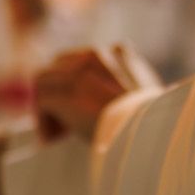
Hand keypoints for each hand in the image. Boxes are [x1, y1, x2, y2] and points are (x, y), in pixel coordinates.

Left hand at [33, 44, 156, 140]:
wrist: (151, 134)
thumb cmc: (154, 126)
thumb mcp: (150, 99)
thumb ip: (129, 89)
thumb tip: (121, 102)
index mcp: (119, 54)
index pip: (84, 58)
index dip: (76, 83)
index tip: (83, 109)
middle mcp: (97, 55)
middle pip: (59, 65)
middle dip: (58, 92)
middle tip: (66, 125)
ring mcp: (80, 70)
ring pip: (44, 81)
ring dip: (47, 107)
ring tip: (58, 134)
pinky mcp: (67, 90)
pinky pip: (40, 100)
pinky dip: (43, 122)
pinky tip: (53, 140)